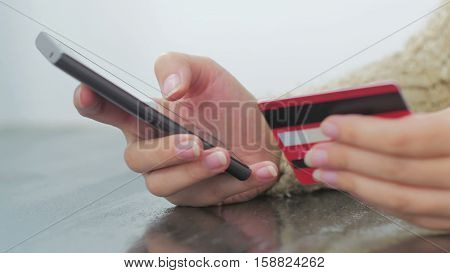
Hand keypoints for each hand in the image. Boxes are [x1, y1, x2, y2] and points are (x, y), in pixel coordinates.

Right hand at [73, 52, 279, 206]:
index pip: (109, 111)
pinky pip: (207, 196)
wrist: (262, 135)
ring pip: (164, 184)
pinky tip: (257, 171)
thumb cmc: (228, 106)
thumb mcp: (207, 74)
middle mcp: (153, 148)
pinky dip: (236, 182)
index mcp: (146, 117)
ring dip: (195, 171)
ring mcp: (172, 175)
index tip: (87, 92)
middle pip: (136, 159)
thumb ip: (180, 67)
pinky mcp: (195, 195)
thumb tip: (169, 89)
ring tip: (223, 156)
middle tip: (194, 142)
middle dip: (165, 152)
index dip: (92, 102)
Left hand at [304, 108, 449, 229]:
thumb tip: (364, 126)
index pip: (406, 139)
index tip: (329, 126)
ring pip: (404, 202)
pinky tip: (357, 187)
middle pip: (398, 173)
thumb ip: (420, 120)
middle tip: (316, 152)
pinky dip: (381, 201)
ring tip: (326, 172)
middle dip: (348, 161)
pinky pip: (417, 216)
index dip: (361, 134)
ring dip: (356, 186)